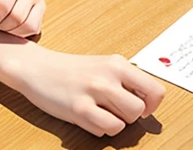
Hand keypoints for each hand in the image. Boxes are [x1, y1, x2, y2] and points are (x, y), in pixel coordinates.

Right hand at [12, 48, 165, 136]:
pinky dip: (101, 129)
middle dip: (130, 116)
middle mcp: (107, 74)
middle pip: (141, 110)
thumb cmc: (70, 70)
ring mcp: (93, 91)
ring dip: (116, 122)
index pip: (156, 90)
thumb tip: (149, 103)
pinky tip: (88, 117)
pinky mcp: (79, 108)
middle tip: (114, 109)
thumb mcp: (102, 65)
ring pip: (126, 122)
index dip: (151, 105)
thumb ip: (125, 80)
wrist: (36, 67)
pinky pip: (107, 130)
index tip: (140, 106)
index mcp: (116, 62)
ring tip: (100, 111)